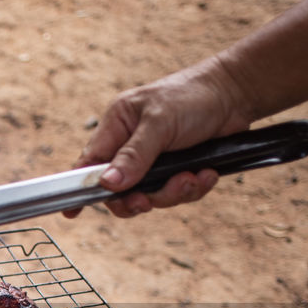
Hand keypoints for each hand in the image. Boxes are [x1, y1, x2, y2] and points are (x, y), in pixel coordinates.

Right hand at [68, 57, 254, 217]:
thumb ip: (134, 155)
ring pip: (151, 196)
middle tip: (150, 200)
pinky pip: (177, 193)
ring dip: (173, 192)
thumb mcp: (159, 123)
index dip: (81, 188)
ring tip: (192, 177)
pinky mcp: (178, 169)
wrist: (236, 93)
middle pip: (120, 190)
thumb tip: (108, 183)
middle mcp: (131, 147)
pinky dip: (193, 188)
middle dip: (139, 199)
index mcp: (116, 127)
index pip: (90, 163)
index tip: (71, 213)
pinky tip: (206, 173)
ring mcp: (155, 161)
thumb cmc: (192, 96)